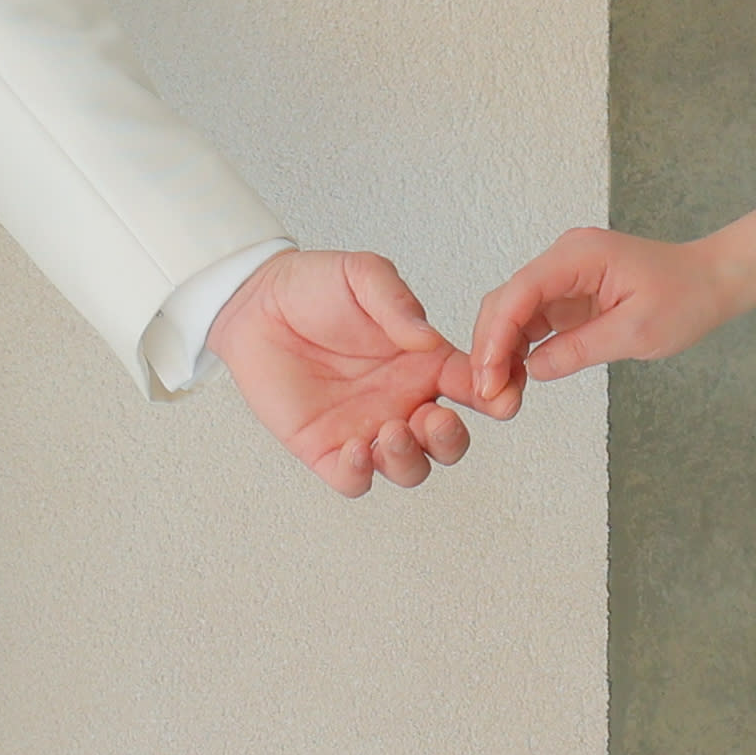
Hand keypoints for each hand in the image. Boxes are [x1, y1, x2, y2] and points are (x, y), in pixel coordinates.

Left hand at [207, 248, 481, 495]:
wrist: (254, 303)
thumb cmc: (313, 285)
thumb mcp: (361, 275)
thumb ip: (396, 301)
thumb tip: (426, 338)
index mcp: (423, 363)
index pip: (476, 387)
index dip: (498, 397)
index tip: (501, 398)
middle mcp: (402, 401)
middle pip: (448, 443)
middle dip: (451, 441)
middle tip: (433, 419)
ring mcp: (366, 428)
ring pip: (409, 469)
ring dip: (410, 460)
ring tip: (390, 430)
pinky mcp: (324, 448)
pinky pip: (354, 480)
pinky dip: (362, 475)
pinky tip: (355, 448)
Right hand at [462, 227, 736, 406]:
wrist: (711, 282)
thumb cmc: (684, 299)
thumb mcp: (636, 332)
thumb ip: (580, 349)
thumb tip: (531, 369)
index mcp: (580, 255)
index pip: (520, 291)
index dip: (497, 335)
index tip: (488, 377)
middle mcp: (564, 258)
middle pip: (507, 300)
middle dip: (492, 348)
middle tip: (490, 397)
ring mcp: (564, 275)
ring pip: (513, 312)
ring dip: (501, 352)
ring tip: (501, 396)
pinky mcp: (568, 294)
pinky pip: (532, 320)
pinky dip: (519, 350)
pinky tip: (515, 379)